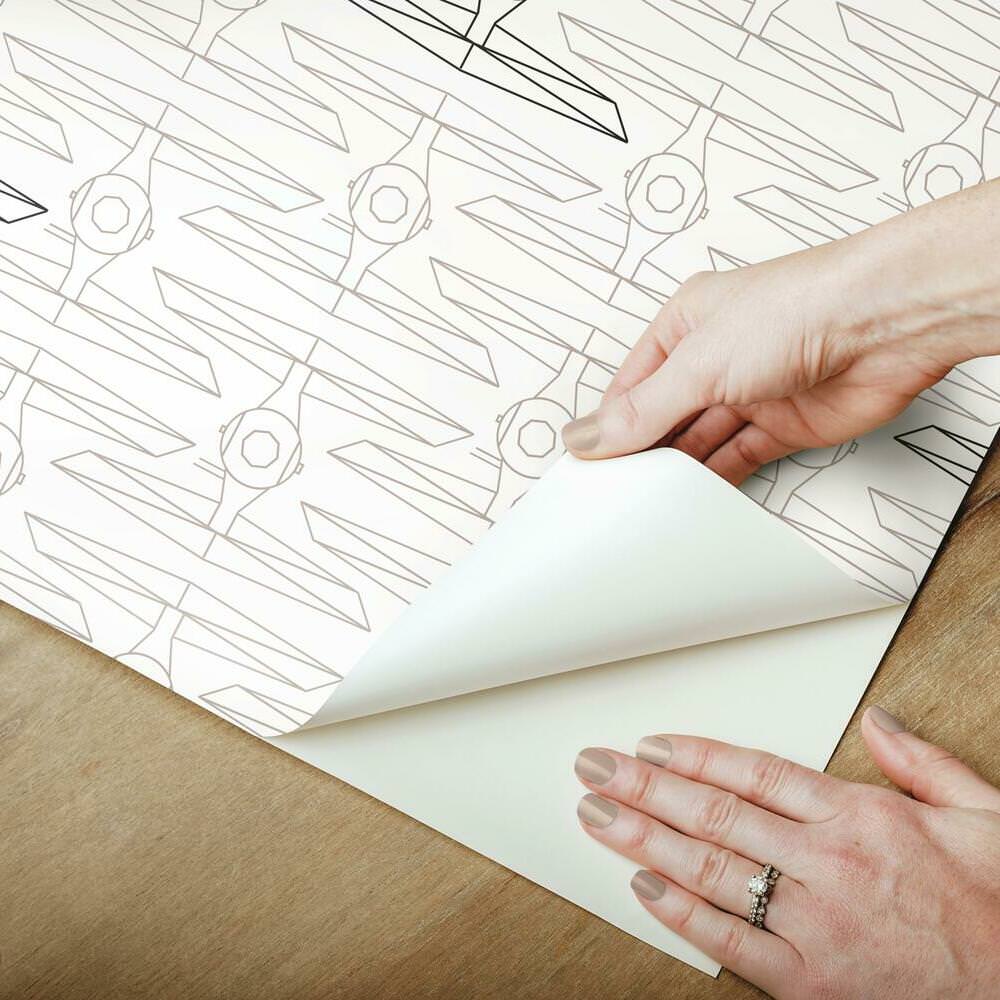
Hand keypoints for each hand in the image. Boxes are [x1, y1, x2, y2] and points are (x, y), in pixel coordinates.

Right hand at [562, 180, 999, 483]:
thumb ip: (642, 410)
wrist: (885, 324)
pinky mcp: (784, 425)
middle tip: (614, 494)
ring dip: (678, 470)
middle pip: (664, 416)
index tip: (587, 467)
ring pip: (700, 440)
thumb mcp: (698, 363)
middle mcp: (715, 358)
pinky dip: (717, 480)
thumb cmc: (797, 311)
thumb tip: (585, 437)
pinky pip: (739, 457)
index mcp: (685, 326)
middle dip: (643, 451)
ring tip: (647, 504)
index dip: (609, 426)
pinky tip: (694, 501)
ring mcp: (750, 392)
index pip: (631, 385)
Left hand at [573, 707, 999, 998]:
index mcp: (862, 816)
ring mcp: (816, 923)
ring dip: (645, 839)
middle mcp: (829, 863)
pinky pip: (734, 942)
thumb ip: (920, 761)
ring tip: (598, 815)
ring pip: (712, 869)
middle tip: (595, 769)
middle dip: (645, 787)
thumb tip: (879, 719)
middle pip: (716, 813)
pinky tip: (644, 888)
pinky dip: (684, 915)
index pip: (755, 772)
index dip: (694, 755)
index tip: (649, 744)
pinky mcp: (812, 982)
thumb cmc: (999, 904)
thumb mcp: (982, 812)